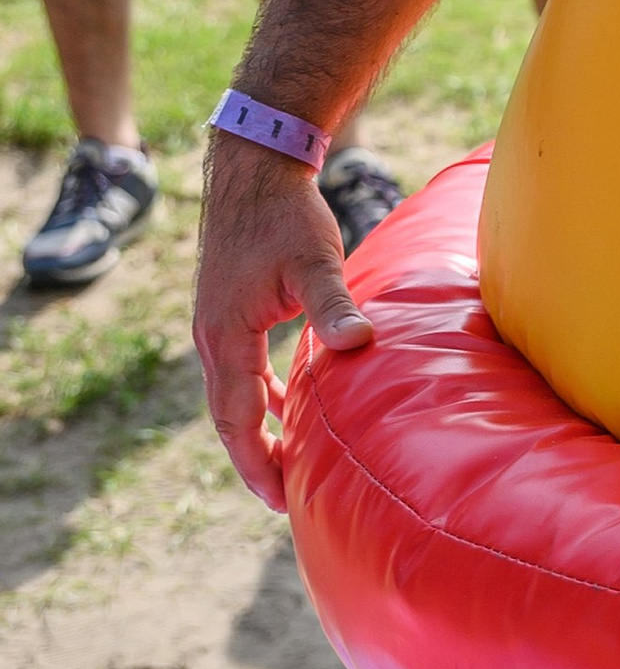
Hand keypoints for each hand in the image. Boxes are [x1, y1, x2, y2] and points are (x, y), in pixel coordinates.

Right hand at [193, 134, 373, 512]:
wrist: (255, 168)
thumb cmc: (287, 214)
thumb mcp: (315, 260)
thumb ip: (334, 305)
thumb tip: (360, 345)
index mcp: (226, 336)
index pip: (237, 418)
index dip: (258, 462)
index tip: (280, 500)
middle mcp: (211, 338)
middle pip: (227, 416)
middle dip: (254, 458)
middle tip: (283, 499)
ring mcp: (215, 325)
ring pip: (230, 396)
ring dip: (256, 429)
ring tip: (285, 462)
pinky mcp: (227, 312)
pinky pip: (239, 370)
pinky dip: (259, 395)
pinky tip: (284, 403)